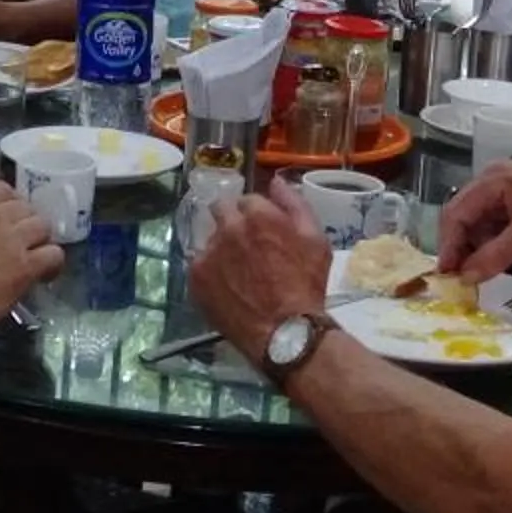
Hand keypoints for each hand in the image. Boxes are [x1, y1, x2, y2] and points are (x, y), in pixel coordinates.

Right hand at [0, 183, 62, 333]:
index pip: (1, 189)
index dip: (10, 205)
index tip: (8, 219)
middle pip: (25, 207)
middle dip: (25, 223)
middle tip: (22, 242)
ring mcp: (11, 238)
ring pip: (43, 226)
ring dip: (40, 240)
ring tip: (34, 257)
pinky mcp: (25, 265)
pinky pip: (54, 254)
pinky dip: (53, 264)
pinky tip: (44, 275)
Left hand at [187, 182, 334, 360]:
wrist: (285, 332)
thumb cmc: (306, 285)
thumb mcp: (315, 239)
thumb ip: (294, 204)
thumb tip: (276, 180)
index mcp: (257, 214)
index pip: (248, 200)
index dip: (256, 215)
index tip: (262, 230)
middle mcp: (228, 227)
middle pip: (221, 210)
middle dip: (231, 220)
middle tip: (244, 244)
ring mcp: (209, 252)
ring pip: (209, 237)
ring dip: (220, 245)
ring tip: (236, 271)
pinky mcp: (196, 277)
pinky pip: (199, 263)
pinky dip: (210, 269)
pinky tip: (226, 285)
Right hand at [437, 162, 511, 283]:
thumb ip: (496, 255)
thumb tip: (466, 277)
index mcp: (492, 180)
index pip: (456, 214)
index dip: (449, 246)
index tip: (447, 274)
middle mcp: (492, 177)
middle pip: (463, 215)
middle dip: (462, 246)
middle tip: (461, 275)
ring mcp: (504, 183)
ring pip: (478, 218)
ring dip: (479, 243)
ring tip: (486, 267)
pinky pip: (494, 217)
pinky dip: (494, 237)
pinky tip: (504, 253)